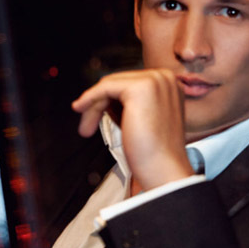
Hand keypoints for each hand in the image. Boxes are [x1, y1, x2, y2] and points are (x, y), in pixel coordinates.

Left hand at [72, 69, 193, 190]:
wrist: (164, 170)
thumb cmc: (154, 152)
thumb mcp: (141, 118)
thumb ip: (126, 103)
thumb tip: (103, 95)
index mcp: (168, 83)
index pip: (129, 82)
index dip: (109, 100)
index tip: (94, 116)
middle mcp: (164, 77)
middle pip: (118, 82)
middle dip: (99, 104)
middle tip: (87, 124)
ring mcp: (154, 81)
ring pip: (109, 85)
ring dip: (93, 106)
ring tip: (86, 128)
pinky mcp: (140, 88)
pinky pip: (104, 88)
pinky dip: (89, 98)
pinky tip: (80, 109)